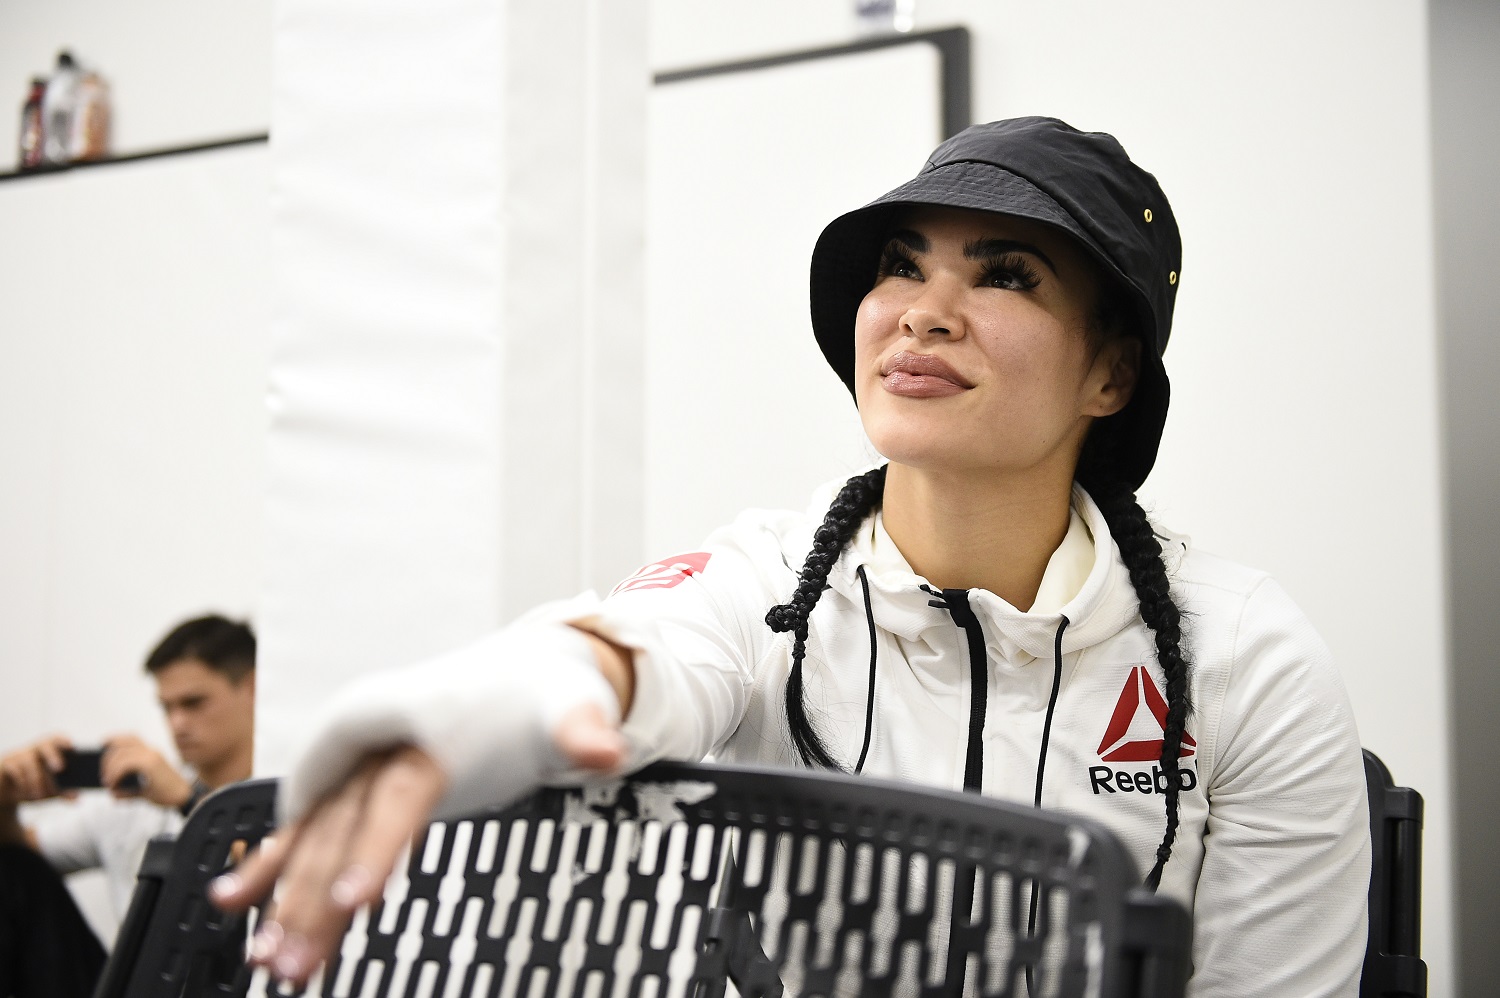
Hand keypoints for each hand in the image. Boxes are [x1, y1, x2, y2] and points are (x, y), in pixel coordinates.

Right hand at [0, 734, 72, 804]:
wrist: (7, 793)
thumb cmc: (33, 786)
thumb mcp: (49, 791)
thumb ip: (63, 792)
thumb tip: (76, 798)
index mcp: (50, 752)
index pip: (58, 739)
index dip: (65, 740)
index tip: (72, 747)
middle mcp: (36, 749)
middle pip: (45, 744)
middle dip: (53, 756)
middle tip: (60, 769)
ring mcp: (20, 755)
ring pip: (29, 761)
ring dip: (35, 780)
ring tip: (38, 796)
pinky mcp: (7, 763)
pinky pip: (15, 769)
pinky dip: (22, 783)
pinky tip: (24, 794)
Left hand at [101, 735, 191, 807]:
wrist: (183, 798)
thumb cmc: (166, 793)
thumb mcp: (144, 790)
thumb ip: (128, 790)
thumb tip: (112, 795)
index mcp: (152, 753)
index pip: (130, 738)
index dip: (114, 738)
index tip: (102, 743)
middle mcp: (151, 751)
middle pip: (122, 744)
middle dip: (107, 758)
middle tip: (104, 775)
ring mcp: (151, 756)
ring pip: (122, 754)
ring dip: (110, 767)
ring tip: (108, 782)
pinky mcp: (150, 765)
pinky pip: (126, 764)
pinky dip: (116, 774)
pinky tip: (114, 785)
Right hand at [211, 703, 622, 985]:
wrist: (522, 667)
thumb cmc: (542, 690)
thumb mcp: (568, 705)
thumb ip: (584, 731)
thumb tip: (608, 752)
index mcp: (420, 718)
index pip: (397, 794)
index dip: (373, 848)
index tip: (354, 902)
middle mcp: (376, 737)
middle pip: (342, 828)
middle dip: (310, 899)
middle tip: (292, 967)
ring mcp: (361, 758)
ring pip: (316, 836)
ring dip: (286, 899)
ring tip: (269, 964)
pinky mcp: (357, 778)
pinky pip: (309, 828)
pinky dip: (276, 866)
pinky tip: (239, 908)